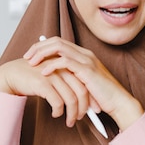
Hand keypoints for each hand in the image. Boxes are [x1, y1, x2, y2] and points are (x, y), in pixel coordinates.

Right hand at [0, 57, 92, 126]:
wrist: (13, 74)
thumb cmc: (35, 77)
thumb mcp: (54, 77)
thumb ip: (68, 84)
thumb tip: (82, 101)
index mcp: (67, 66)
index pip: (85, 83)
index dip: (91, 98)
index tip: (95, 110)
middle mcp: (62, 69)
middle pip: (81, 91)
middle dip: (83, 108)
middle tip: (81, 118)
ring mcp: (53, 76)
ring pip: (70, 99)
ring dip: (72, 113)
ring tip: (69, 121)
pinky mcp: (42, 83)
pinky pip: (57, 102)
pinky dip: (59, 111)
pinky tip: (56, 114)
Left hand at [23, 36, 143, 129]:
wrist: (119, 103)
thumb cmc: (102, 97)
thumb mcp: (83, 85)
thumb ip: (71, 79)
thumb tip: (54, 80)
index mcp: (83, 55)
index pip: (59, 42)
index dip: (43, 47)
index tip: (31, 56)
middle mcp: (85, 54)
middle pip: (56, 41)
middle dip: (39, 47)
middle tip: (26, 56)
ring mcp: (87, 60)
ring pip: (59, 47)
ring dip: (42, 53)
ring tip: (31, 62)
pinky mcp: (87, 70)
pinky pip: (65, 62)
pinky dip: (52, 65)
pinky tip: (43, 72)